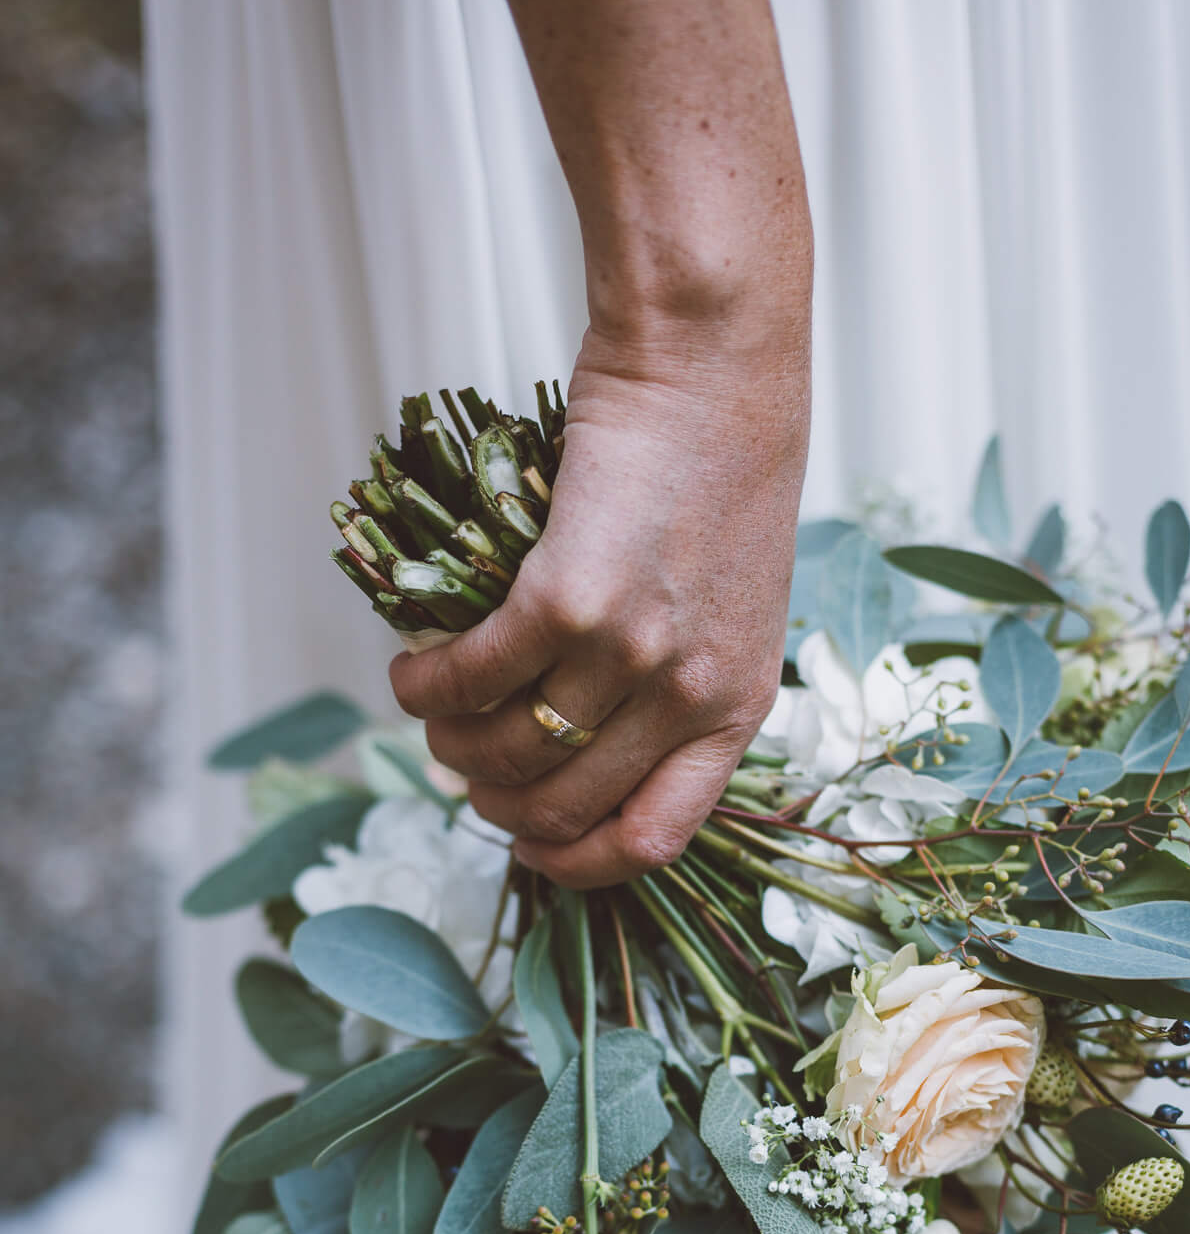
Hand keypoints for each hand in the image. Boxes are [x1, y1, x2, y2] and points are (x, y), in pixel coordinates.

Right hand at [388, 320, 809, 888]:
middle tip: (466, 770)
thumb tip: (584, 746)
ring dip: (449, 748)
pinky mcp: (569, 599)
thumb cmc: (718, 477)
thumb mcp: (732, 609)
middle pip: (563, 807)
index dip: (578, 863)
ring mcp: (631, 653)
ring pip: (509, 753)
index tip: (533, 849)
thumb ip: (680, 683)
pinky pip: (473, 678)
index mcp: (736, 709)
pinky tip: (408, 677)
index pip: (652, 840)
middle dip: (497, 806)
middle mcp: (688, 696)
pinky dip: (424, 690)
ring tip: (431, 717)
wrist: (711, 370)